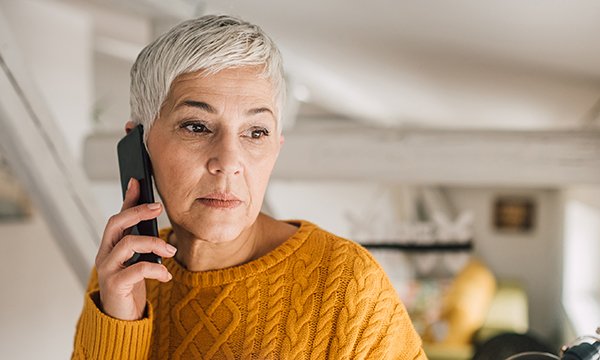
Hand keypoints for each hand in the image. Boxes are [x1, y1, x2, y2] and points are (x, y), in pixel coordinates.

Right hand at [95, 178, 176, 320]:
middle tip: (159, 208)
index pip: (117, 216)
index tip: (138, 180)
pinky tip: (166, 276)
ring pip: (128, 244)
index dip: (127, 198)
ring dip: (154, 243)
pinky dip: (156, 269)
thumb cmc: (129, 285)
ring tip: (170, 252)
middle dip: (138, 212)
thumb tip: (149, 213)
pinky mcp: (115, 285)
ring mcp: (107, 269)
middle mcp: (105, 254)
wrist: (120, 319)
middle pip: (116, 223)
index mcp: (110, 246)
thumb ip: (138, 238)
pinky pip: (136, 270)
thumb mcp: (135, 259)